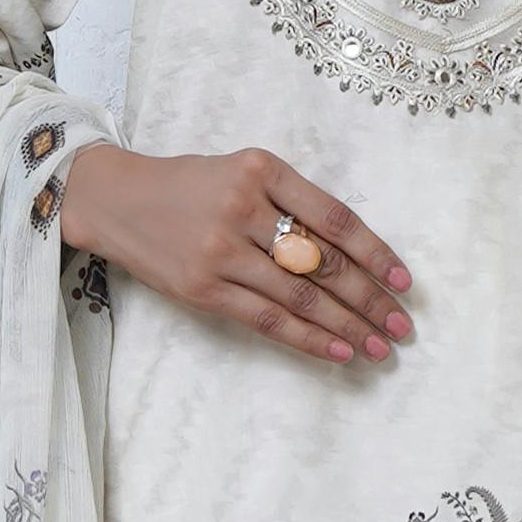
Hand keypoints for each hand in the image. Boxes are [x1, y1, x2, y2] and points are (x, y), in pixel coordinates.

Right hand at [57, 141, 410, 369]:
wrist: (117, 201)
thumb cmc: (190, 186)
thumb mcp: (242, 170)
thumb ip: (291, 201)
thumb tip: (352, 255)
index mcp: (262, 170)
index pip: (334, 218)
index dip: (375, 253)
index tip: (404, 281)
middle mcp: (243, 208)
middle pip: (323, 262)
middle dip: (370, 298)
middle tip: (403, 325)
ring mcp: (221, 251)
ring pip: (300, 296)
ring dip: (348, 325)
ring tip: (381, 346)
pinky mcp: (202, 288)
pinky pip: (267, 320)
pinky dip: (308, 339)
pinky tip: (339, 351)